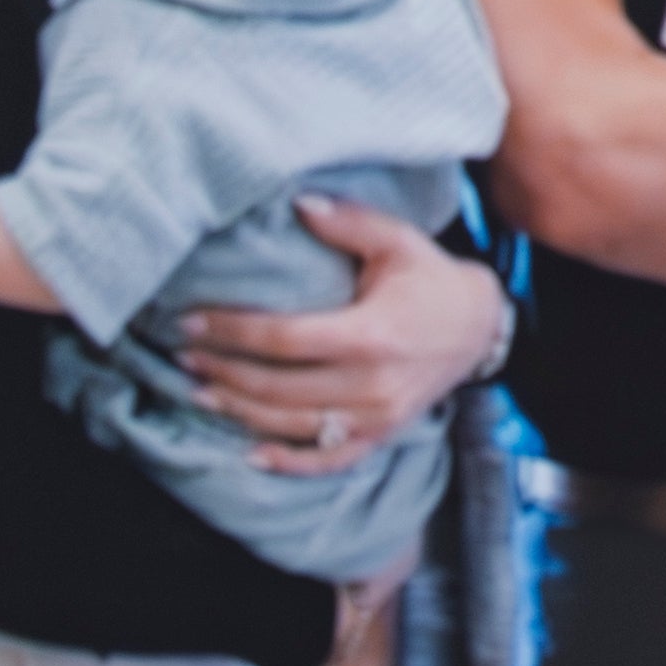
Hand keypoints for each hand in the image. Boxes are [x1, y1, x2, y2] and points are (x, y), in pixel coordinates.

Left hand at [176, 199, 505, 471]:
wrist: (481, 327)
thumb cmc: (432, 280)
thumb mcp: (398, 241)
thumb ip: (348, 223)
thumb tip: (297, 204)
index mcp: (372, 333)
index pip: (283, 339)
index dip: (232, 332)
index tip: (191, 322)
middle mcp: (372, 383)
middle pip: (276, 386)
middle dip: (223, 371)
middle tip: (185, 356)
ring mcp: (377, 417)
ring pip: (290, 424)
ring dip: (238, 411)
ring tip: (200, 392)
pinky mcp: (381, 436)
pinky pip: (326, 460)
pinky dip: (286, 461)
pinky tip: (250, 452)